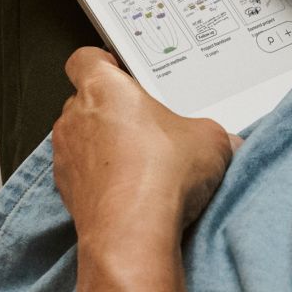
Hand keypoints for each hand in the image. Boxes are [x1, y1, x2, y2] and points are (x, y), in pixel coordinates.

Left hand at [52, 47, 239, 247]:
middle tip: (146, 125)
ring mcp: (66, 157)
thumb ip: (209, 131)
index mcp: (103, 88)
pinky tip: (133, 193)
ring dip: (106, 149)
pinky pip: (83, 176)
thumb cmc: (158, 175)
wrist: (132, 232)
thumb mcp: (210, 139)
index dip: (103, 64)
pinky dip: (102, 181)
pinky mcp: (66, 192)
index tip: (121, 72)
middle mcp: (75, 118)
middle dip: (114, 112)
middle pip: (86, 102)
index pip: (85, 59)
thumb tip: (224, 141)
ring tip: (143, 165)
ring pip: (83, 141)